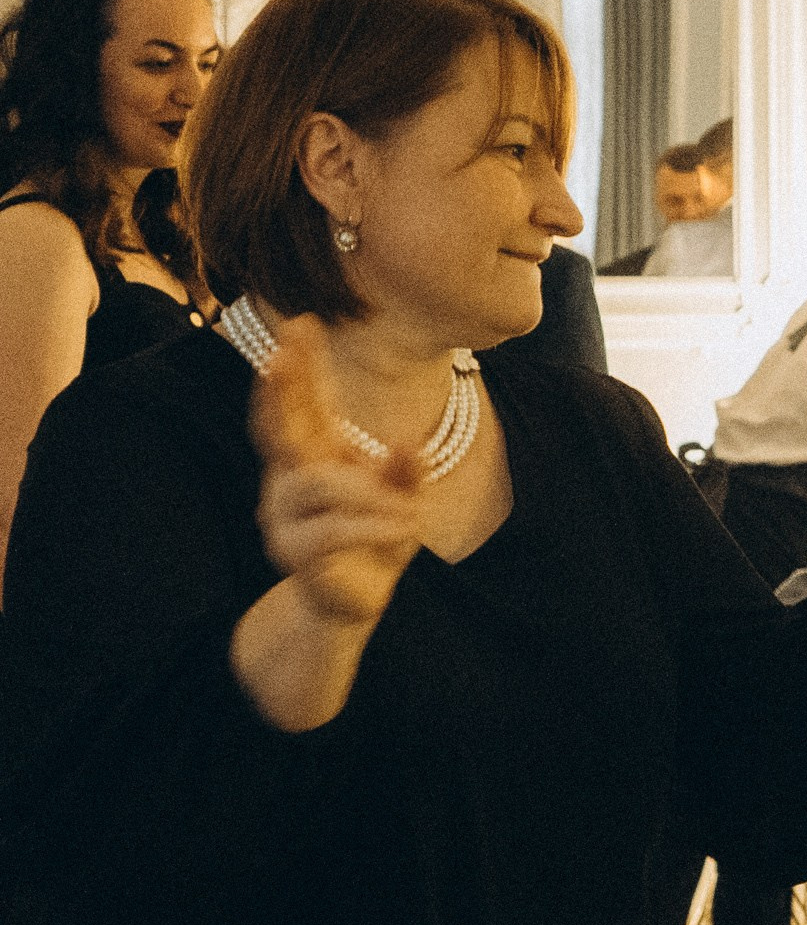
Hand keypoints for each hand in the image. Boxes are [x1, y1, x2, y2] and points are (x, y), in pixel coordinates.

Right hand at [250, 313, 422, 628]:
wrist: (354, 602)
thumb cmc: (376, 537)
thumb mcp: (404, 498)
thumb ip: (406, 470)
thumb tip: (408, 443)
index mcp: (318, 455)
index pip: (306, 403)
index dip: (302, 364)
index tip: (302, 322)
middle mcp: (292, 479)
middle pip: (277, 428)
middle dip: (279, 391)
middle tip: (278, 356)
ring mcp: (285, 516)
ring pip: (316, 485)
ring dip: (368, 493)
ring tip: (410, 511)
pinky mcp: (295, 554)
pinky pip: (331, 531)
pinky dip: (372, 525)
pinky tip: (404, 525)